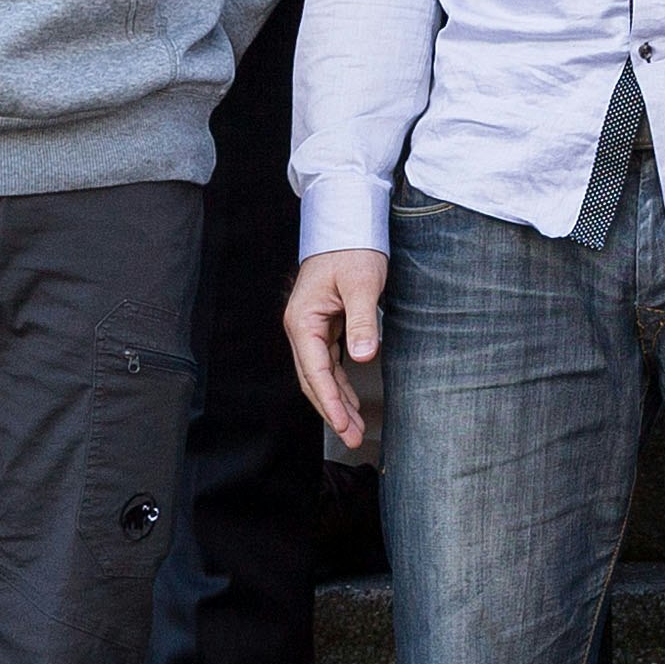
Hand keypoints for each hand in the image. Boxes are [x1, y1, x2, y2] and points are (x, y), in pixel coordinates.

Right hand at [285, 249, 388, 454]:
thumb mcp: (362, 283)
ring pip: (321, 375)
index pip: (315, 371)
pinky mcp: (324, 326)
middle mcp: (301, 328)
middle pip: (314, 380)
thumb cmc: (353, 249)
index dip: (330, 402)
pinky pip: (329, 363)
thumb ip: (362, 321)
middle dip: (332, 411)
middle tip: (353, 438)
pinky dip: (339, 384)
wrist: (348, 225)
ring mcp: (311, 328)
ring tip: (354, 429)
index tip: (344, 426)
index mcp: (303, 320)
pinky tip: (350, 402)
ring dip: (336, 402)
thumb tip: (361, 357)